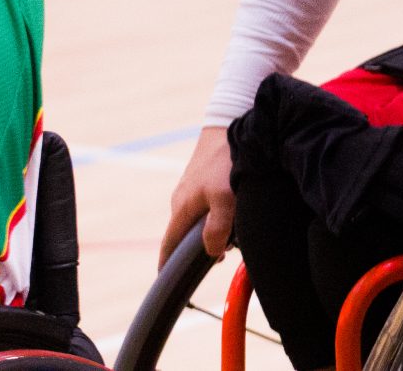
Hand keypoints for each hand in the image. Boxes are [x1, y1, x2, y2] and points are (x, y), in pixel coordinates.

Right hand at [160, 126, 236, 262]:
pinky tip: (236, 212)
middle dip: (198, 249)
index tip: (165, 282)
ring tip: (234, 236)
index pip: (169, 245)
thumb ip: (216, 228)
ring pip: (199, 218)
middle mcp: (182, 200)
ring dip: (212, 230)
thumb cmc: (226, 161)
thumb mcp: (225, 198)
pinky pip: (207, 204)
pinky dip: (218, 214)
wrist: (229, 121)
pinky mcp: (205, 177)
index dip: (166, 265)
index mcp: (181, 208)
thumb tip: (211, 252)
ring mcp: (192, 187)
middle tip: (220, 258)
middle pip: (186, 234)